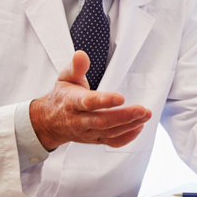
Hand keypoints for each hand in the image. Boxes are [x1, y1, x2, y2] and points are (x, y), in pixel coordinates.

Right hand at [29, 51, 151, 149]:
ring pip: (109, 132)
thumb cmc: (62, 96)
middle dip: (123, 116)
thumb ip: (76, 67)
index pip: (88, 103)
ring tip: (146, 115)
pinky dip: (126, 138)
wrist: (50, 122)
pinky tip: (139, 127)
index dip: (104, 101)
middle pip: (102, 121)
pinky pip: (111, 142)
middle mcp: (79, 120)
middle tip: (142, 110)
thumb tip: (81, 54)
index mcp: (71, 103)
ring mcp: (87, 132)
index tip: (121, 97)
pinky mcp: (94, 139)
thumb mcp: (65, 78)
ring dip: (129, 125)